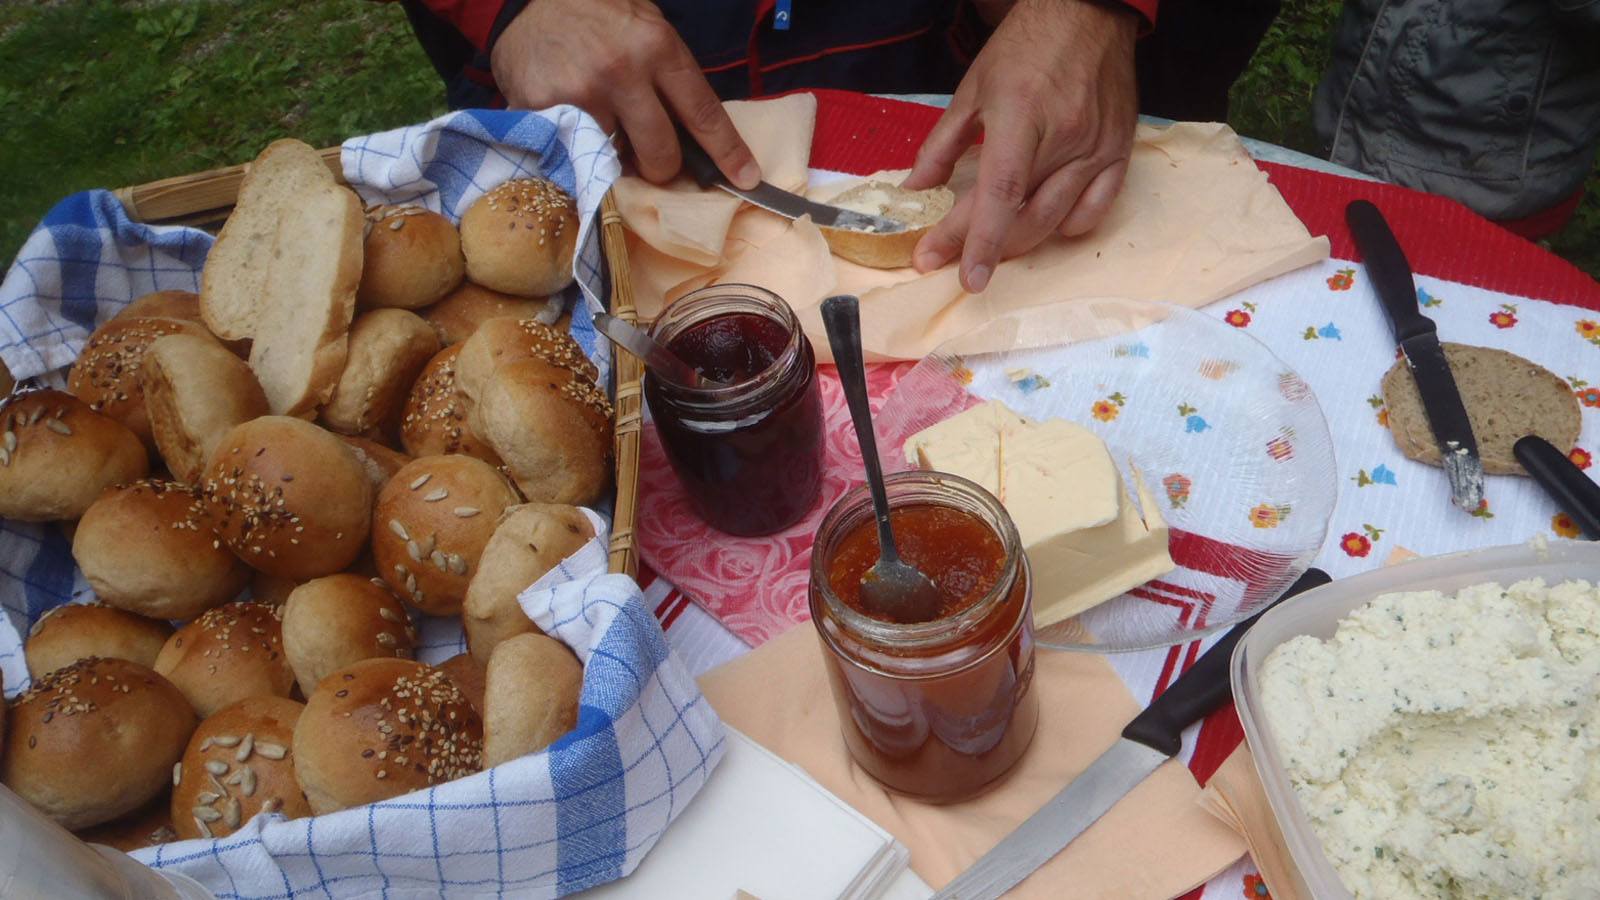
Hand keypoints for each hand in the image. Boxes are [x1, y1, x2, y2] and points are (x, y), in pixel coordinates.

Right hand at [490, 0, 761, 188]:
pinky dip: (576, 150)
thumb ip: (669, 79)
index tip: (745, 179)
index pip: (703, 113)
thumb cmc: (598, 15)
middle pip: (662, 154)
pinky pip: (574, 155)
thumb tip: (697, 140)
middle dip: (660, 166)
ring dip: (614, 154)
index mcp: (657, 47)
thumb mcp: (648, 29)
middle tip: (647, 157)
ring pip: (616, 160)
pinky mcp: (543, 110)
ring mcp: (581, 94)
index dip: (726, 152)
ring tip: (598, 125)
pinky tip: (569, 124)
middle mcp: (622, 71)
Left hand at [902, 0, 1137, 292]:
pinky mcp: (1119, 152)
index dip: (974, 239)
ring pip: (1057, 220)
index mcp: (1022, 117)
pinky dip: (1067, 226)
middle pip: (1024, 215)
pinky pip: (1096, 209)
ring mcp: (1097, 148)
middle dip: (984, 247)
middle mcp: (1065, 138)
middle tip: (948, 255)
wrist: (1087, 14)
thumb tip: (915, 191)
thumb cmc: (1025, 48)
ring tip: (992, 247)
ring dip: (1019, 243)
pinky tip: (1045, 224)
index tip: (954, 272)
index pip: (999, 193)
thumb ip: (941, 146)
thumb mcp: (971, 90)